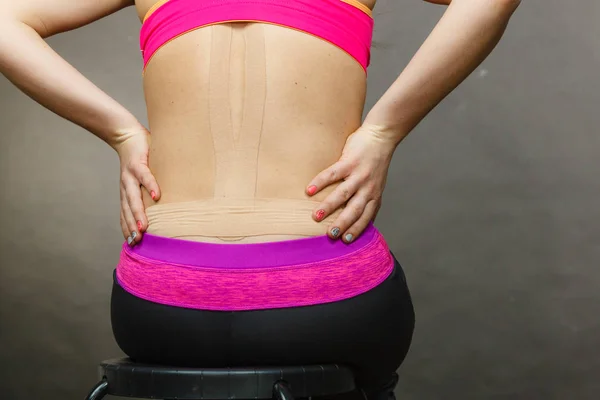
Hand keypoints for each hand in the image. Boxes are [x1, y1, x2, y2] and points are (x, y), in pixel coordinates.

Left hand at [113, 125, 160, 245]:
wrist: (126, 134)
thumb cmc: (138, 158)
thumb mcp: (139, 178)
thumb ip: (146, 191)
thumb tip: (161, 205)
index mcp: (126, 192)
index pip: (125, 214)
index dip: (127, 228)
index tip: (132, 244)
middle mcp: (126, 186)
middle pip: (128, 209)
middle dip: (132, 226)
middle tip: (137, 242)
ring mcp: (130, 175)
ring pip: (134, 197)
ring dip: (139, 213)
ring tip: (144, 227)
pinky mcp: (137, 163)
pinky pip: (145, 176)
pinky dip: (150, 186)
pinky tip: (157, 196)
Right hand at [305, 124, 396, 242]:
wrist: (381, 137)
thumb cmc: (375, 162)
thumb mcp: (376, 184)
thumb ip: (367, 198)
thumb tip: (355, 216)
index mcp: (374, 195)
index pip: (366, 217)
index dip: (357, 229)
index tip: (346, 240)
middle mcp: (367, 187)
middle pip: (354, 210)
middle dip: (342, 223)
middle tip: (330, 235)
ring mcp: (359, 174)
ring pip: (343, 194)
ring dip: (329, 206)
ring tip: (316, 216)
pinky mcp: (349, 162)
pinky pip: (333, 174)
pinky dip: (320, 182)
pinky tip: (309, 190)